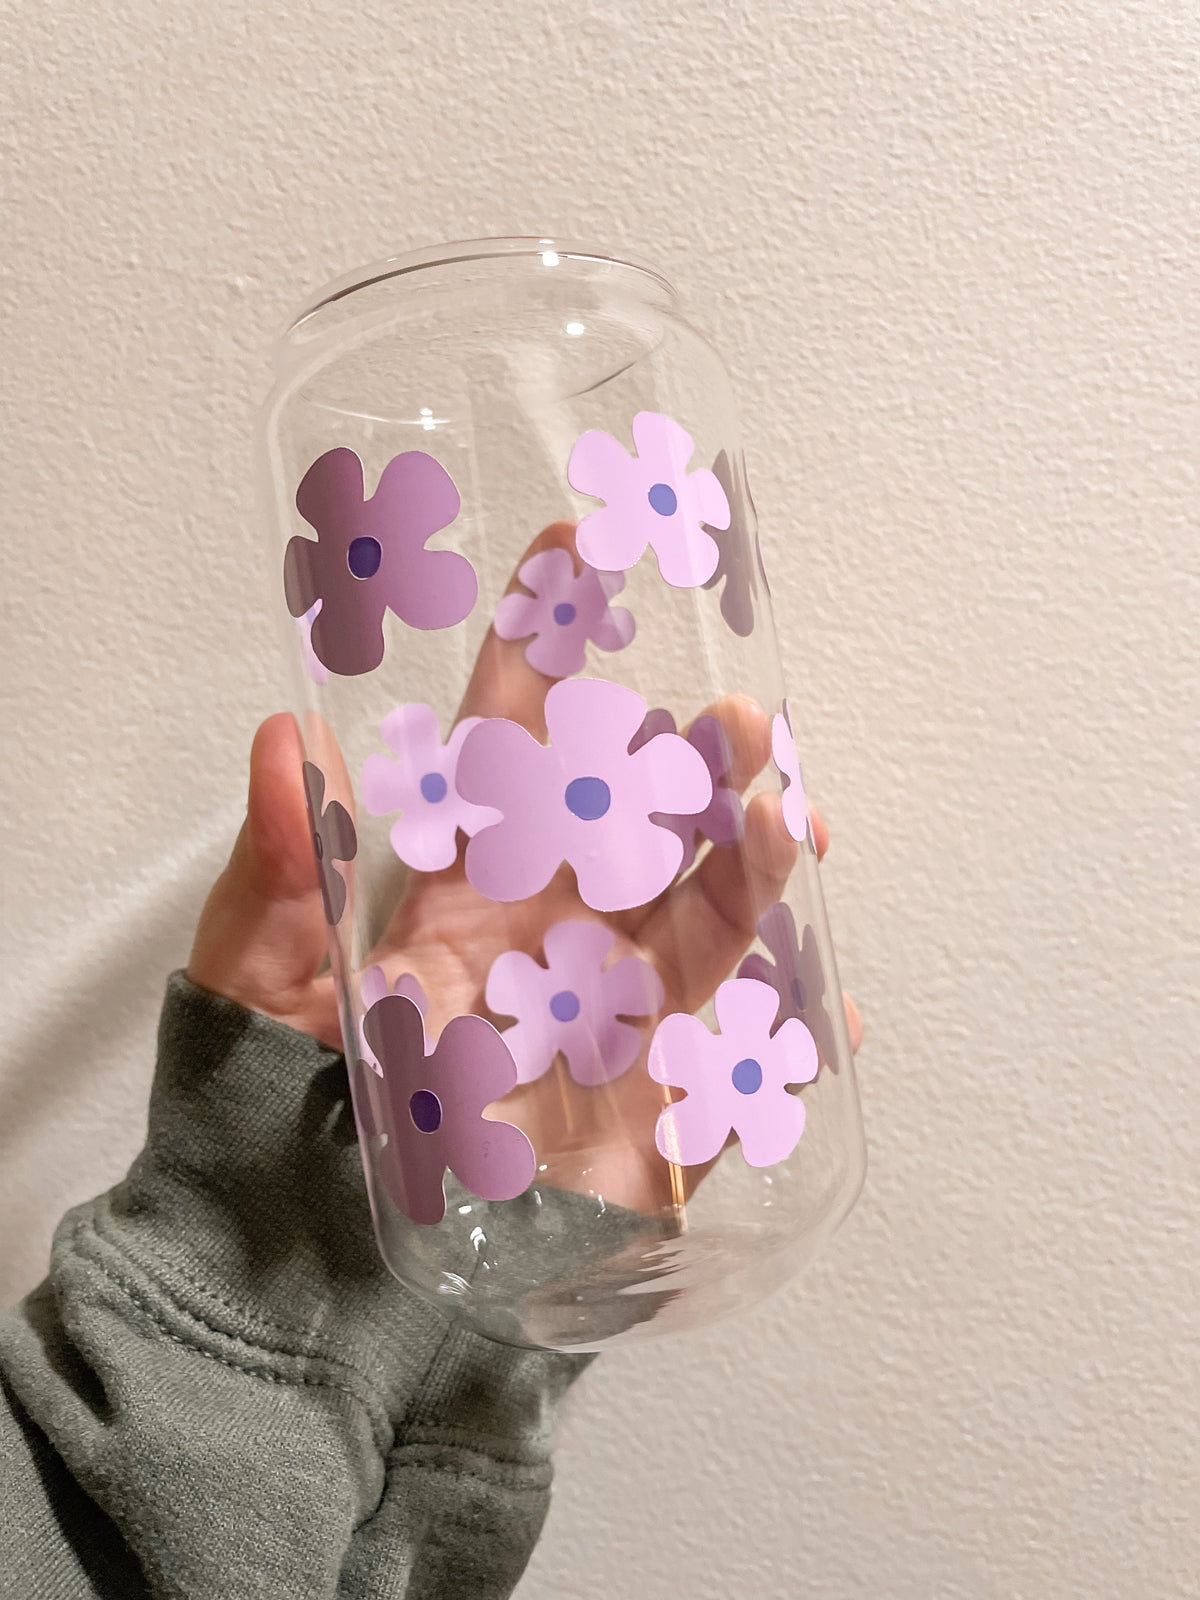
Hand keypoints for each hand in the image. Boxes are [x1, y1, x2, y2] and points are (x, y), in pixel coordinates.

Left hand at [189, 524, 861, 1213]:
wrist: (326, 1268)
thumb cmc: (279, 1109)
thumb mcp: (264, 982)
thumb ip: (281, 870)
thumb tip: (286, 740)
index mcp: (464, 887)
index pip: (515, 751)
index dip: (544, 652)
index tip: (578, 553)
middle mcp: (552, 936)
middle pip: (640, 826)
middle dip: (689, 762)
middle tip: (736, 719)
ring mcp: (613, 1018)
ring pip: (705, 921)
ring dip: (757, 868)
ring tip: (794, 822)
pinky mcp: (656, 1107)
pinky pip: (741, 1061)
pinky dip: (796, 1035)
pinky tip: (839, 1007)